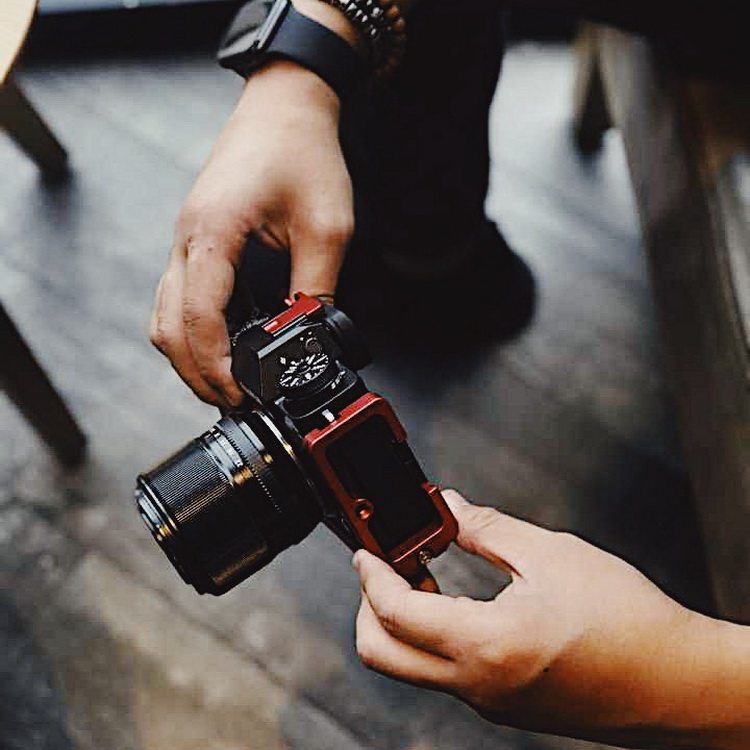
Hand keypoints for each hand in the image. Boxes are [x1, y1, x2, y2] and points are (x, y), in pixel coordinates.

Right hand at [150, 61, 352, 405]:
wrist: (285, 106)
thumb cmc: (304, 154)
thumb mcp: (327, 227)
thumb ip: (316, 288)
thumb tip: (309, 339)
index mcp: (213, 233)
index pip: (199, 318)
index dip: (217, 367)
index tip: (242, 396)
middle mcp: (186, 240)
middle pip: (168, 328)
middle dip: (196, 374)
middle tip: (235, 403)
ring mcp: (184, 241)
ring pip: (164, 317)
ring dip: (188, 357)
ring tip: (227, 385)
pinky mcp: (195, 242)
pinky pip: (177, 299)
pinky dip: (192, 332)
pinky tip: (223, 346)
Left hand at [354, 491, 749, 748]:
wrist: (679, 682)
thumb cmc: (628, 620)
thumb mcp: (552, 554)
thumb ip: (488, 529)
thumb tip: (449, 506)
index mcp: (485, 645)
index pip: (394, 612)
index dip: (370, 573)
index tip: (365, 548)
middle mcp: (478, 684)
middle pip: (382, 655)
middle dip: (367, 607)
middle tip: (385, 564)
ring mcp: (489, 703)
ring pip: (412, 668)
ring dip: (400, 621)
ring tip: (422, 574)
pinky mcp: (504, 707)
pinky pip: (447, 675)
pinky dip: (433, 638)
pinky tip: (457, 603)